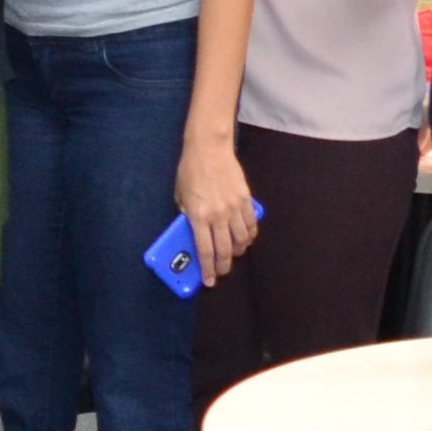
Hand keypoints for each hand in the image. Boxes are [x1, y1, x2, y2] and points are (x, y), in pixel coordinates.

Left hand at [177, 135, 259, 286]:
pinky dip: (250, 235)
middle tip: (221, 272)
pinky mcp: (246, 200)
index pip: (205, 251)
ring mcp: (234, 208)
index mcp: (198, 216)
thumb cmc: (190, 171)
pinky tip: (246, 239)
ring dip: (238, 251)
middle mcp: (218, 215)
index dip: (208, 270)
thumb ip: (187, 216)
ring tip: (234, 254)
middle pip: (225, 250)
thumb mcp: (180, 196)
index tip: (209, 281)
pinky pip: (251, 224)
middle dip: (224, 266)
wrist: (209, 149)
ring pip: (242, 240)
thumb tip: (192, 232)